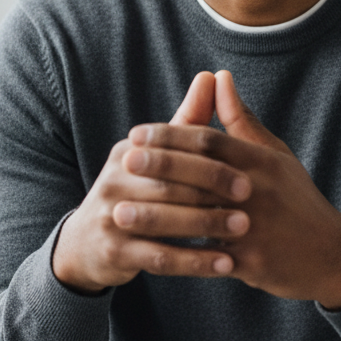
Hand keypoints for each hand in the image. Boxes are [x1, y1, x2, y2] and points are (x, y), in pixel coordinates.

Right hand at [51, 72, 248, 293]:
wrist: (89, 243)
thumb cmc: (136, 191)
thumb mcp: (155, 156)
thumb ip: (186, 122)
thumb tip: (210, 76)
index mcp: (129, 152)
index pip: (172, 151)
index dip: (210, 162)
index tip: (249, 173)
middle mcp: (114, 180)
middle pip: (169, 184)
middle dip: (212, 191)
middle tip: (251, 198)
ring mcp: (111, 216)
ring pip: (165, 220)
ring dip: (207, 225)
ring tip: (243, 229)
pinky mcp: (114, 251)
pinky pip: (160, 257)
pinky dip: (194, 261)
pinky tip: (226, 265)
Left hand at [132, 70, 340, 309]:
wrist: (331, 255)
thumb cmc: (295, 198)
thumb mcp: (274, 155)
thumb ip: (240, 120)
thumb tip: (218, 77)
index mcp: (261, 161)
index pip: (209, 139)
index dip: (171, 135)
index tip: (137, 134)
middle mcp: (258, 190)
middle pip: (200, 174)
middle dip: (159, 166)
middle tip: (124, 161)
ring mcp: (256, 227)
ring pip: (197, 218)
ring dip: (155, 216)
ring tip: (120, 212)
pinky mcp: (252, 262)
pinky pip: (206, 257)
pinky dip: (176, 253)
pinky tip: (146, 249)